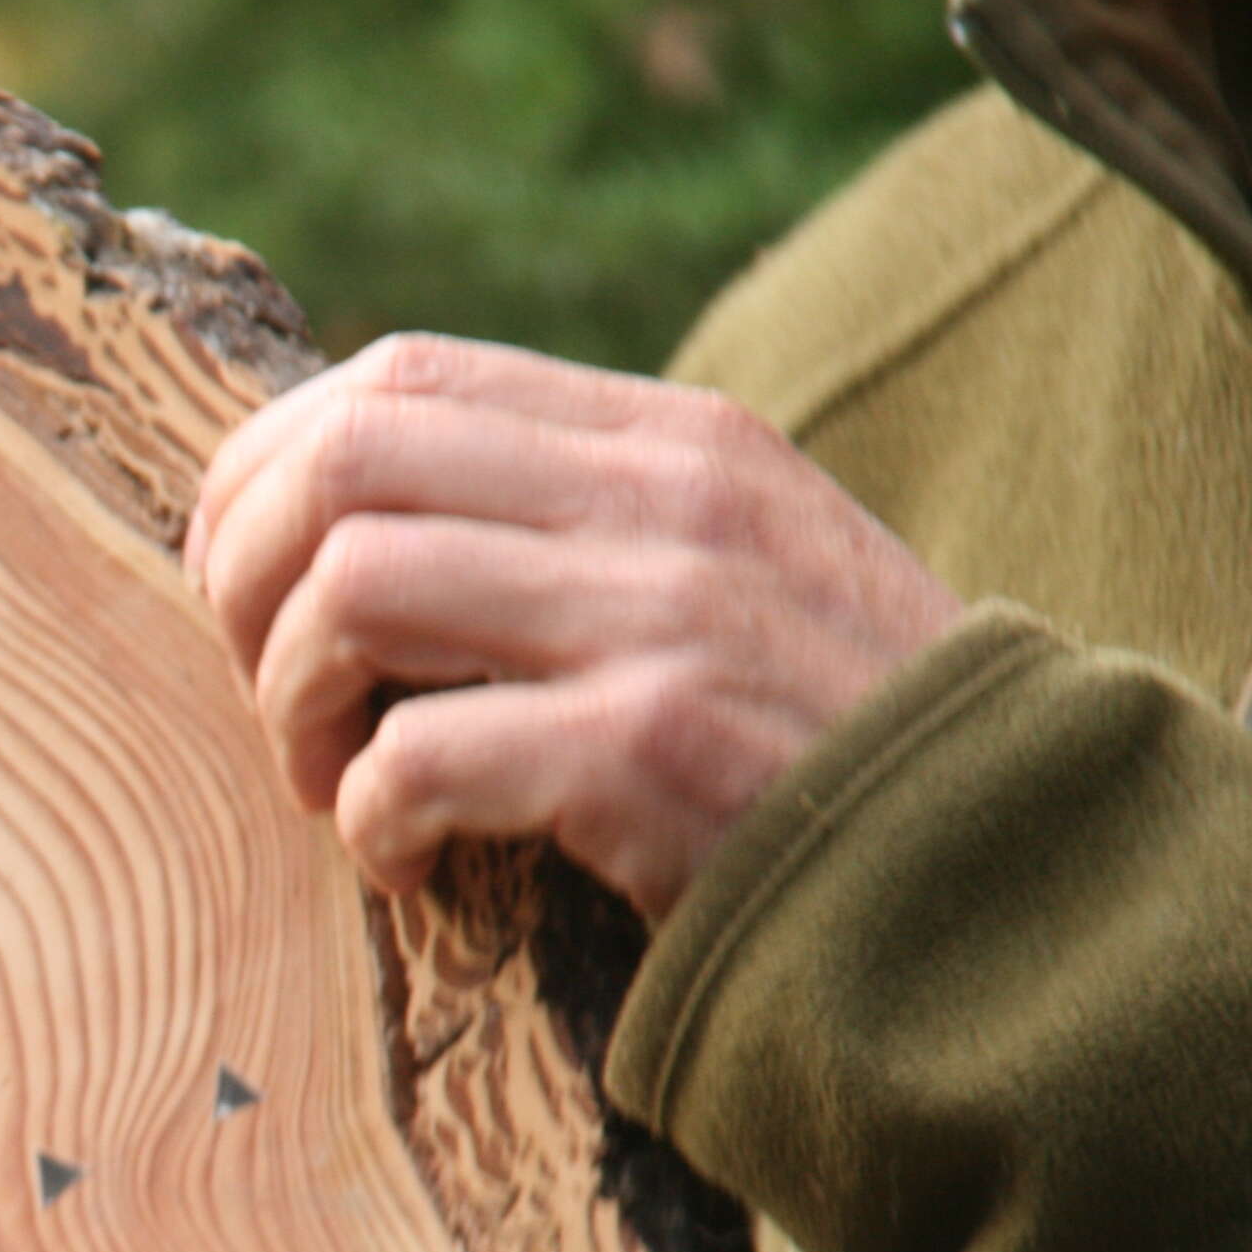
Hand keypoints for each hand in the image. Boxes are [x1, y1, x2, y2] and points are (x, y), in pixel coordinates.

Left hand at [183, 333, 963, 918]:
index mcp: (671, 439)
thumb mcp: (733, 573)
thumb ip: (582, 522)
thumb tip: (359, 518)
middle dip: (244, 581)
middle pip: (342, 460)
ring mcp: (662, 620)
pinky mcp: (654, 754)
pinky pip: (417, 755)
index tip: (245, 585)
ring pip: (353, 585)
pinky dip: (373, 820)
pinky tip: (411, 867)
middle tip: (267, 692)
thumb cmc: (833, 747)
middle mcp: (663, 501)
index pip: (399, 376)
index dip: (268, 474)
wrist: (1007, 876)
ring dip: (293, 702)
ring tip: (330, 784)